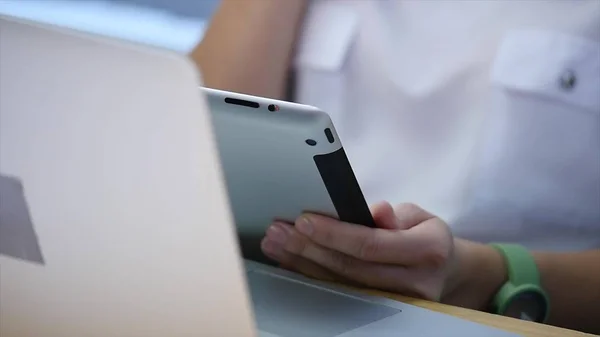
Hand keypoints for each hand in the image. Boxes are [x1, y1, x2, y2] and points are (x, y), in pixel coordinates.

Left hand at [260, 202, 456, 300]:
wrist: (442, 269)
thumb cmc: (423, 234)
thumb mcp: (417, 215)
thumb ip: (395, 214)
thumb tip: (377, 211)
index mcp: (429, 250)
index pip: (371, 244)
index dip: (334, 234)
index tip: (304, 221)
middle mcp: (418, 283)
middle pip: (351, 268)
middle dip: (309, 248)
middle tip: (279, 232)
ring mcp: (401, 303)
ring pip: (342, 284)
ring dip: (303, 263)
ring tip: (277, 244)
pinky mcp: (384, 312)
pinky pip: (341, 293)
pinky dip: (312, 276)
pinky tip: (291, 263)